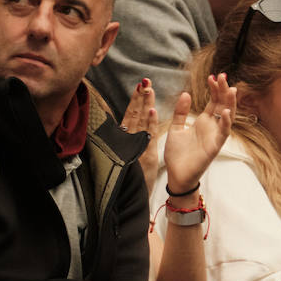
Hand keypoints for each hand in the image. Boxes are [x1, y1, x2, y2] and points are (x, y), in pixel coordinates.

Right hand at [121, 77, 159, 191]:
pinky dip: (149, 123)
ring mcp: (135, 147)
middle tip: (145, 81)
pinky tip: (152, 110)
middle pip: (134, 115)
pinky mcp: (144, 156)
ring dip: (144, 105)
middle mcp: (129, 141)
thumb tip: (128, 127)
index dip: (135, 101)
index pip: (131, 116)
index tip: (140, 86)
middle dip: (140, 98)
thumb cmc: (129, 178)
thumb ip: (129, 141)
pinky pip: (147, 137)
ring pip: (140, 122)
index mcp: (127, 140)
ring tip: (147, 88)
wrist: (128, 198)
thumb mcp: (130, 157)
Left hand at [163, 75, 235, 197]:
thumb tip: (186, 93)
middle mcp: (212, 127)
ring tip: (230, 89)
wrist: (176, 174)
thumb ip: (181, 112)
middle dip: (224, 91)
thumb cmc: (178, 154)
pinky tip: (227, 112)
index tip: (213, 76)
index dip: (215, 89)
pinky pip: (224, 133)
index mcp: (204, 122)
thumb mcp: (176, 128)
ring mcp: (215, 136)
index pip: (214, 101)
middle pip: (223, 105)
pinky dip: (227, 123)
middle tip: (223, 76)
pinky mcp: (215, 146)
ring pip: (228, 116)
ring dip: (230, 103)